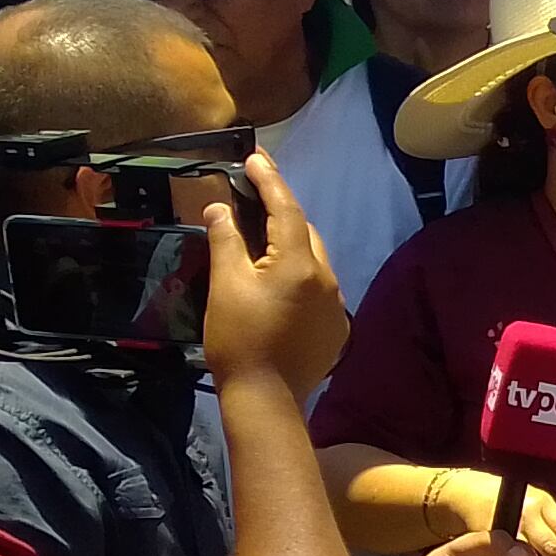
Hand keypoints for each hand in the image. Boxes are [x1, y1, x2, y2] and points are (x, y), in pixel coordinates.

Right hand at [198, 152, 349, 398]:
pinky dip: (299, 275)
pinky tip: (278, 280)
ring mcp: (335, 304)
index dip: (269, 180)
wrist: (266, 398)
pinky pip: (318, 287)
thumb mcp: (225, 285)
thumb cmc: (239, 339)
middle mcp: (327, 278)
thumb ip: (226, 241)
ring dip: (290, 244)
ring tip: (261, 236)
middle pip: (303, 232)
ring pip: (313, 260)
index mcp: (300, 264)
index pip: (285, 208)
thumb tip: (220, 209)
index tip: (255, 157)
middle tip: (253, 195)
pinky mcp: (336, 327)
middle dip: (280, 211)